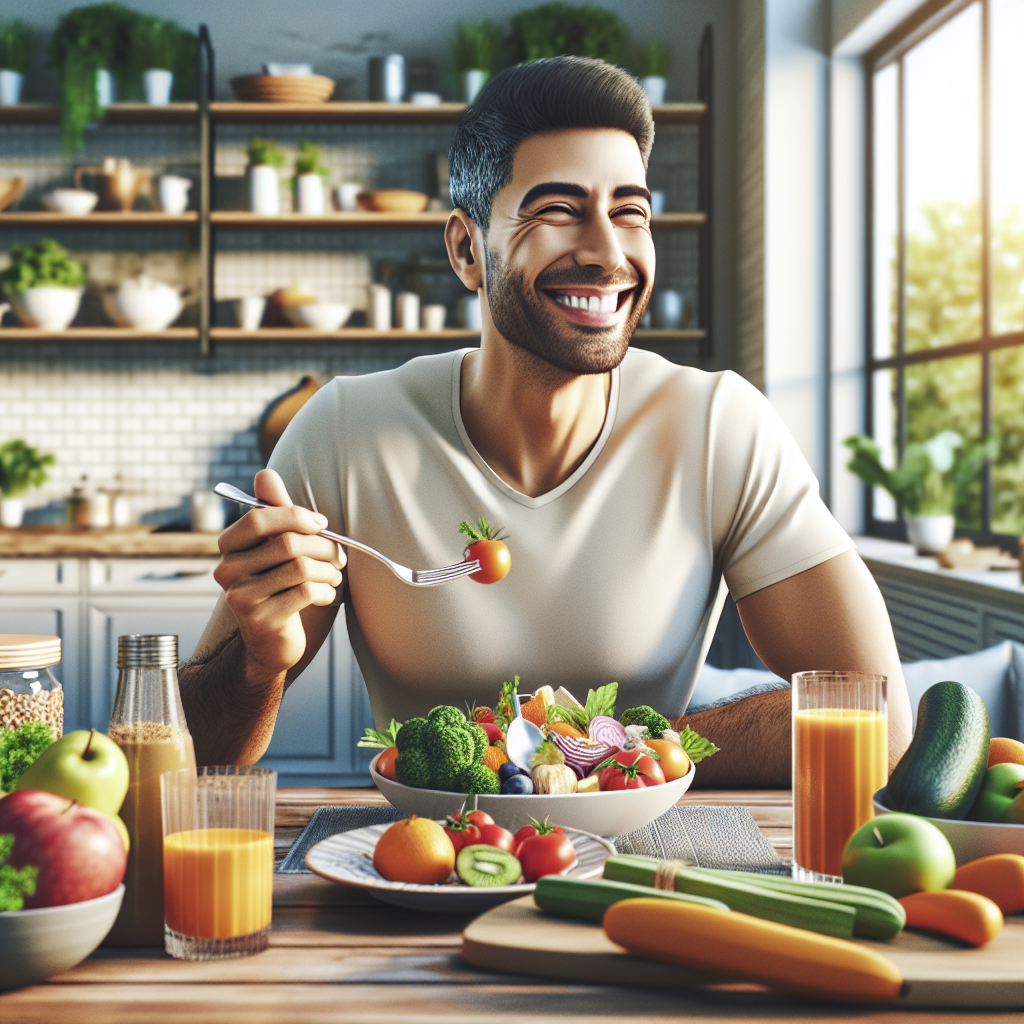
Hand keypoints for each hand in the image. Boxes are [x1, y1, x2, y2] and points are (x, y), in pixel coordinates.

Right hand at [213, 468, 345, 682]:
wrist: (270, 644)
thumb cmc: (279, 587)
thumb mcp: (276, 548)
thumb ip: (273, 513)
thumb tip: (265, 474)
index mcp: (228, 548)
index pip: (259, 518)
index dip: (295, 516)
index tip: (321, 525)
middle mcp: (227, 571)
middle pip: (287, 543)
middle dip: (324, 547)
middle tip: (340, 556)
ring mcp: (241, 598)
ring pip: (301, 568)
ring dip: (329, 571)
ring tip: (334, 577)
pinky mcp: (261, 620)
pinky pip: (306, 592)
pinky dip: (326, 592)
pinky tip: (326, 596)